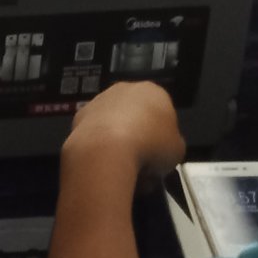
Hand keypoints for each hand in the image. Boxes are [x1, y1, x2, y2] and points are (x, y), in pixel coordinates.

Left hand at [63, 81, 183, 179]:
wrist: (106, 149)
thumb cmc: (151, 146)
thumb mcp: (178, 149)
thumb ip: (173, 142)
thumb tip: (164, 147)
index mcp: (154, 92)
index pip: (163, 112)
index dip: (164, 136)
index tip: (161, 154)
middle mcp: (124, 89)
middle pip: (136, 116)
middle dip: (140, 137)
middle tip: (144, 163)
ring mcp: (99, 100)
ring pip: (114, 124)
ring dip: (119, 143)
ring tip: (124, 168)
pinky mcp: (79, 116)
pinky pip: (96, 134)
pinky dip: (100, 147)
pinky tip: (106, 163)